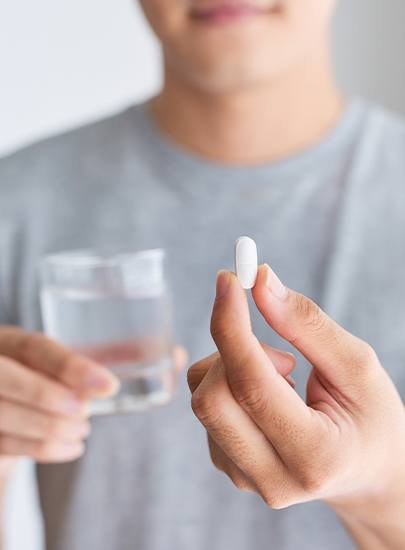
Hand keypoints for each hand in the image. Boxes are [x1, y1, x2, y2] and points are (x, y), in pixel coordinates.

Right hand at [0, 327, 186, 467]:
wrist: (4, 397)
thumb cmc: (50, 372)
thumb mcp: (70, 358)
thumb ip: (112, 354)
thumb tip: (176, 355)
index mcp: (11, 340)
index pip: (34, 347)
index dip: (70, 366)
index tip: (108, 386)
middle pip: (8, 381)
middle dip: (49, 400)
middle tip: (84, 414)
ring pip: (5, 417)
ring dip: (49, 429)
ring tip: (80, 430)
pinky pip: (6, 446)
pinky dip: (42, 450)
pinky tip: (71, 448)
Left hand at [188, 266, 404, 518]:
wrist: (365, 470)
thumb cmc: (370, 416)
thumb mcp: (357, 365)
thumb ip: (307, 324)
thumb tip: (260, 282)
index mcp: (315, 456)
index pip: (252, 386)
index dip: (232, 327)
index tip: (227, 279)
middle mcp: (273, 479)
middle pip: (212, 399)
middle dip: (234, 350)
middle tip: (281, 350)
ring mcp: (244, 478)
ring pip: (203, 398)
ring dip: (234, 366)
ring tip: (286, 378)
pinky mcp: (227, 466)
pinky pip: (206, 406)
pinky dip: (229, 382)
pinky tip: (268, 396)